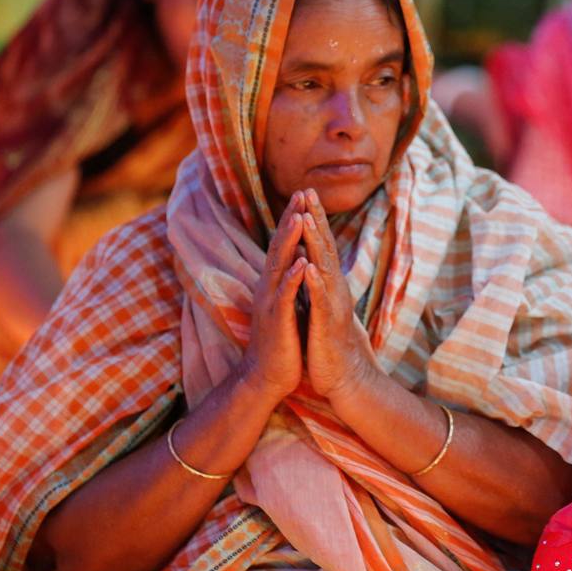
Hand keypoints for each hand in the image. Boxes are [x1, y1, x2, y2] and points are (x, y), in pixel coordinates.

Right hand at [239, 191, 307, 399]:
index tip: (305, 197)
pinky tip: (300, 263)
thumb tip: (297, 261)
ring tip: (299, 217)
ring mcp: (272, 303)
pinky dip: (292, 278)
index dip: (293, 221)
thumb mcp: (287, 306)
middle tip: (301, 193)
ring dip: (289, 241)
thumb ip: (289, 283)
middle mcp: (270, 288)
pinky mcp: (277, 321)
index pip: (284, 246)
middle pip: (279, 247)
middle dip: (291, 219)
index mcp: (275, 284)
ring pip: (279, 266)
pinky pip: (285, 296)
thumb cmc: (281, 342)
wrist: (266, 377)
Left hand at [299, 188, 380, 399]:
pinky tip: (308, 266)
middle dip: (315, 219)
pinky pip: (320, 301)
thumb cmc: (332, 346)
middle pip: (325, 248)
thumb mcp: (323, 310)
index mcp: (330, 287)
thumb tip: (312, 268)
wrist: (348, 379)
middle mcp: (335, 290)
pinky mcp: (328, 325)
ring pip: (324, 268)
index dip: (314, 221)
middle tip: (308, 191)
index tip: (305, 195)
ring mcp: (333, 306)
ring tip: (307, 218)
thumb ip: (319, 288)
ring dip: (316, 243)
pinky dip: (314, 283)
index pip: (321, 248)